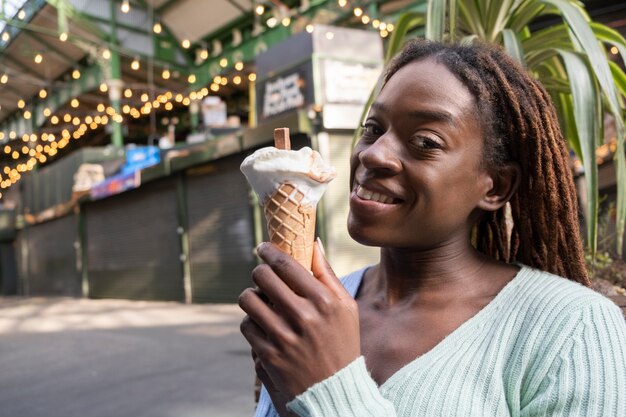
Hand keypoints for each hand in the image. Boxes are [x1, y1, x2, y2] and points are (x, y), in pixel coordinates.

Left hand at [239, 240, 360, 401]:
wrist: (335, 392)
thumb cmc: (342, 343)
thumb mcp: (346, 309)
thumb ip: (328, 275)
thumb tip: (313, 244)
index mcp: (325, 301)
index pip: (287, 265)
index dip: (269, 251)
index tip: (262, 247)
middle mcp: (304, 317)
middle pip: (262, 277)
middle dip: (258, 272)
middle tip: (261, 276)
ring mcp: (284, 337)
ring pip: (249, 300)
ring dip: (252, 296)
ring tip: (261, 300)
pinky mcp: (269, 355)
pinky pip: (247, 325)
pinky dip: (252, 322)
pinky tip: (264, 325)